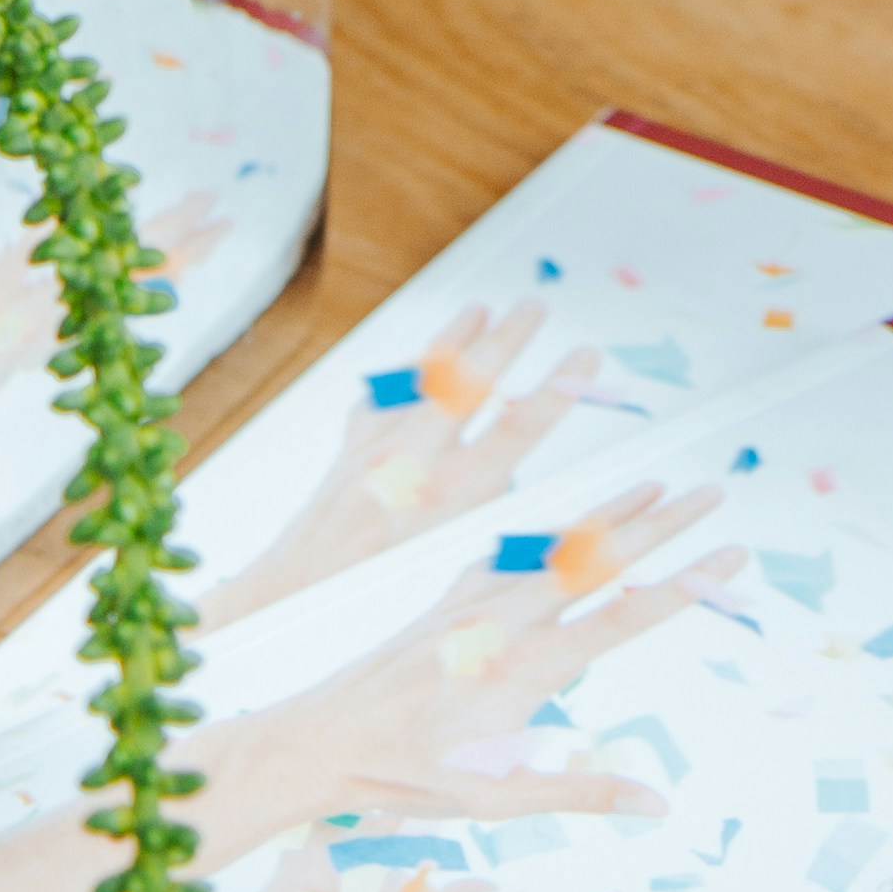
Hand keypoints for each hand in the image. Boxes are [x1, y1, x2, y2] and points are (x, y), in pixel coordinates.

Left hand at [199, 480, 743, 857]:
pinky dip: (553, 530)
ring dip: (610, 513)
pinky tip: (571, 522)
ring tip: (657, 483)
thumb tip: (658, 804)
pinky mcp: (449, 594)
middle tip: (713, 491)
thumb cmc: (405, 778)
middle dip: (662, 525)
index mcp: (523, 671)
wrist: (318, 737)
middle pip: (598, 562)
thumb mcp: (496, 801)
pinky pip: (511, 550)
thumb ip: (580, 792)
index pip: (623, 618)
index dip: (684, 584)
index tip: (730, 553)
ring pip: (556, 545)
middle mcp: (503, 623)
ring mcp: (474, 601)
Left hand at [200, 297, 616, 628]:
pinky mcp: (354, 437)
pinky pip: (386, 391)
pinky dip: (410, 369)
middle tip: (536, 307)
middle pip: (471, 384)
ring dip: (455, 339)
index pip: (516, 429)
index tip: (584, 355)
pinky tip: (427, 352)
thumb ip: (493, 498)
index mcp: (451, 497)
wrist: (309, 584)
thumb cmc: (387, 580)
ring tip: (481, 310)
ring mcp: (380, 441)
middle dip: (508, 340)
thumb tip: (530, 461)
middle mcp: (415, 462)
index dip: (555, 389)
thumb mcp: (458, 551)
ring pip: (425, 375)